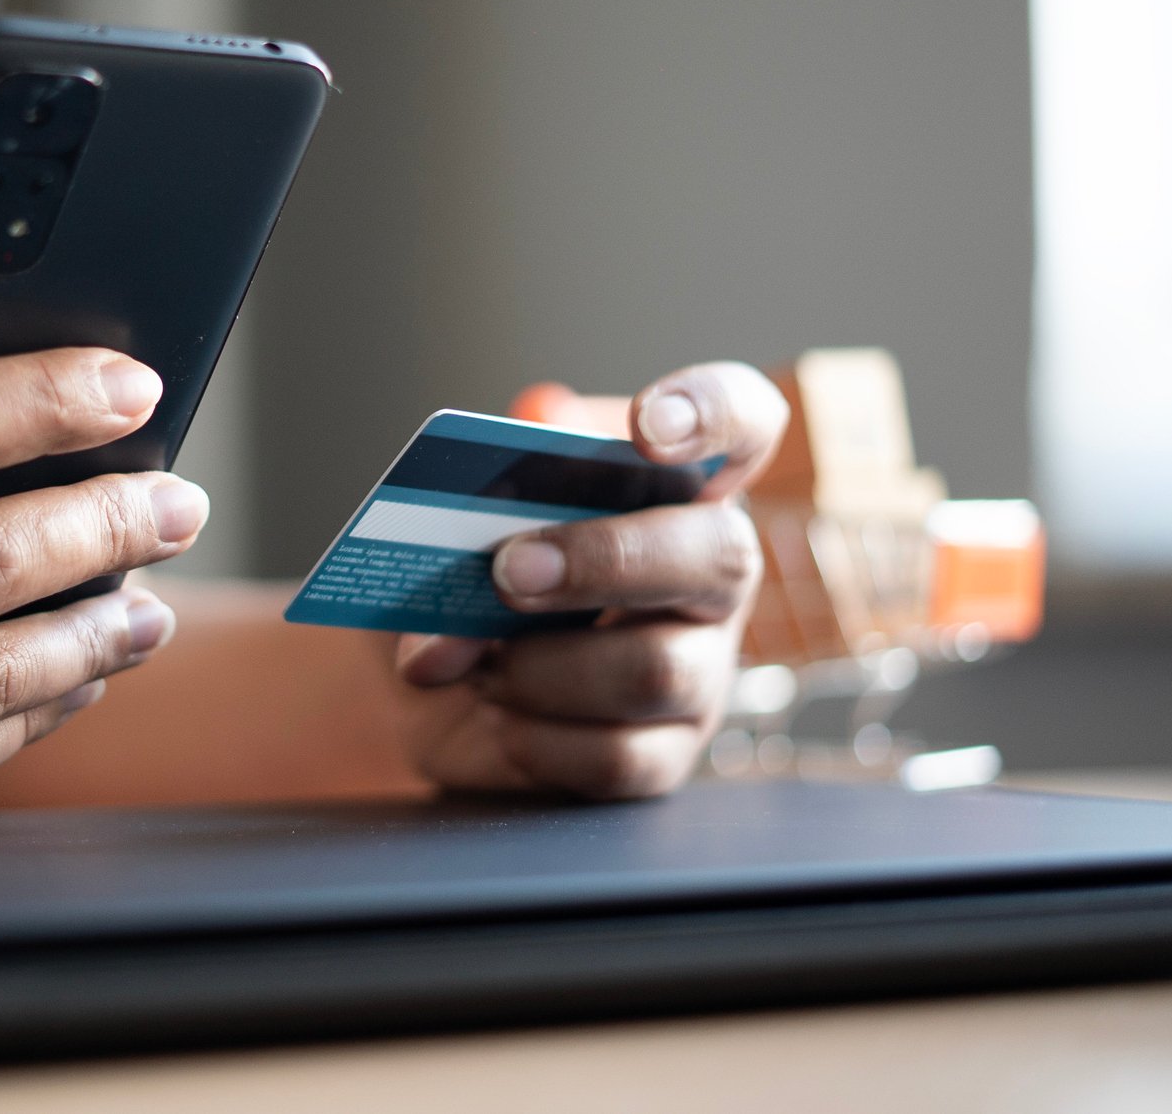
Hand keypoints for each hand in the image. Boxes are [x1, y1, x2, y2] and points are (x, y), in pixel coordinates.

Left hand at [392, 363, 786, 797]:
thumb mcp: (468, 512)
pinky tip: (493, 713)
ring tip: (476, 662)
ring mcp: (701, 670)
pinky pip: (615, 757)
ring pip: (658, 670)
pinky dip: (533, 736)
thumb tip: (497, 472)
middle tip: (507, 571)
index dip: (712, 412)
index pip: (743, 421)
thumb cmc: (473, 568)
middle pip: (719, 555)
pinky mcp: (664, 757)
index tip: (646, 428)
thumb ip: (485, 486)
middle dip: (606, 561)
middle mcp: (711, 573)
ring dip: (544, 666)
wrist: (429, 678)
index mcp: (677, 483)